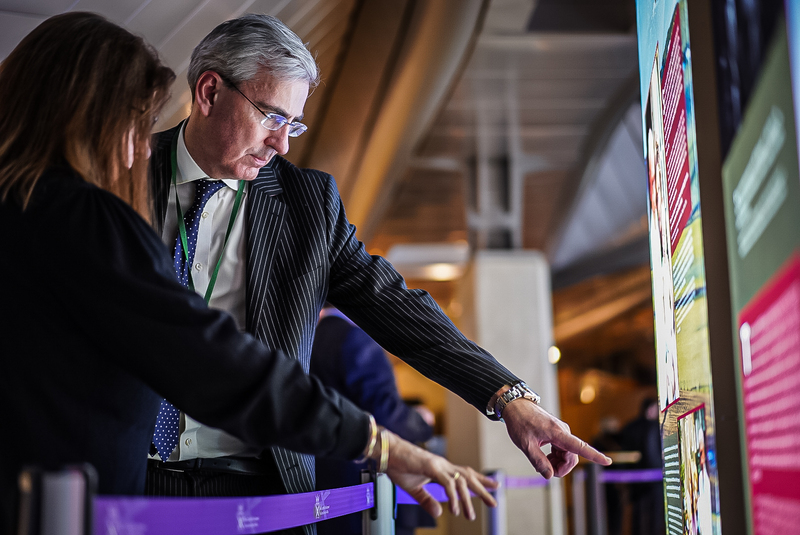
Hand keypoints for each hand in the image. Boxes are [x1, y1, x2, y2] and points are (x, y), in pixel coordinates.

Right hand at [375, 429, 497, 519]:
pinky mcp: (431, 467)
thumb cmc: (398, 466)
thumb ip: (427, 501)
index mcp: (441, 468)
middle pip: (468, 477)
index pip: (465, 474)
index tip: (494, 486)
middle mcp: (443, 465)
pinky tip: (454, 509)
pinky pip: (447, 483)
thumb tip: (439, 513)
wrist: (386, 452)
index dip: (480, 480)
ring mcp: (438, 465)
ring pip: (460, 482)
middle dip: (482, 490)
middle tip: (494, 502)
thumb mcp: (414, 489)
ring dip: (467, 499)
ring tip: (471, 516)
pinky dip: (453, 497)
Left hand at [501, 399, 611, 477]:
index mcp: (557, 433)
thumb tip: (549, 476)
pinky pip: (563, 449)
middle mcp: (563, 431)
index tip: (608, 461)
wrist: (516, 406)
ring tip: (542, 463)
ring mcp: (561, 432)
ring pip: (568, 454)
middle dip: (561, 468)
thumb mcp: (526, 445)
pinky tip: (545, 457)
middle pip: (572, 457)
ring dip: (558, 463)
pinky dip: (556, 457)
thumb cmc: (520, 422)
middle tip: (544, 471)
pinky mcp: (558, 432)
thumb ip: (538, 461)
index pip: (580, 447)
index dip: (595, 456)